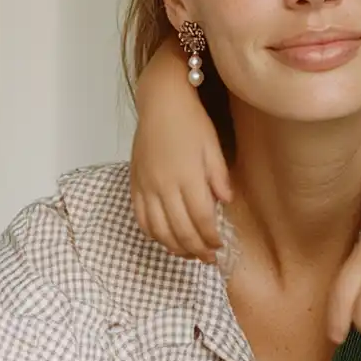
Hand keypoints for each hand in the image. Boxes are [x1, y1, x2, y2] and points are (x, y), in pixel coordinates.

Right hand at [129, 57, 231, 261]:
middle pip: (181, 230)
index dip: (211, 238)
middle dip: (196, 249)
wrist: (161, 102)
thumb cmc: (191, 121)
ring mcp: (147, 186)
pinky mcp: (135, 183)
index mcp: (188, 177)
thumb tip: (226, 202)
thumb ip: (219, 177)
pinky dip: (153, 234)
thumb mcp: (213, 147)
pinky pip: (141, 218)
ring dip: (175, 247)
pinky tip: (165, 239)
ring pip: (159, 230)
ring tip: (189, 254)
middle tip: (208, 258)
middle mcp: (165, 185)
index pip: (201, 219)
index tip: (220, 246)